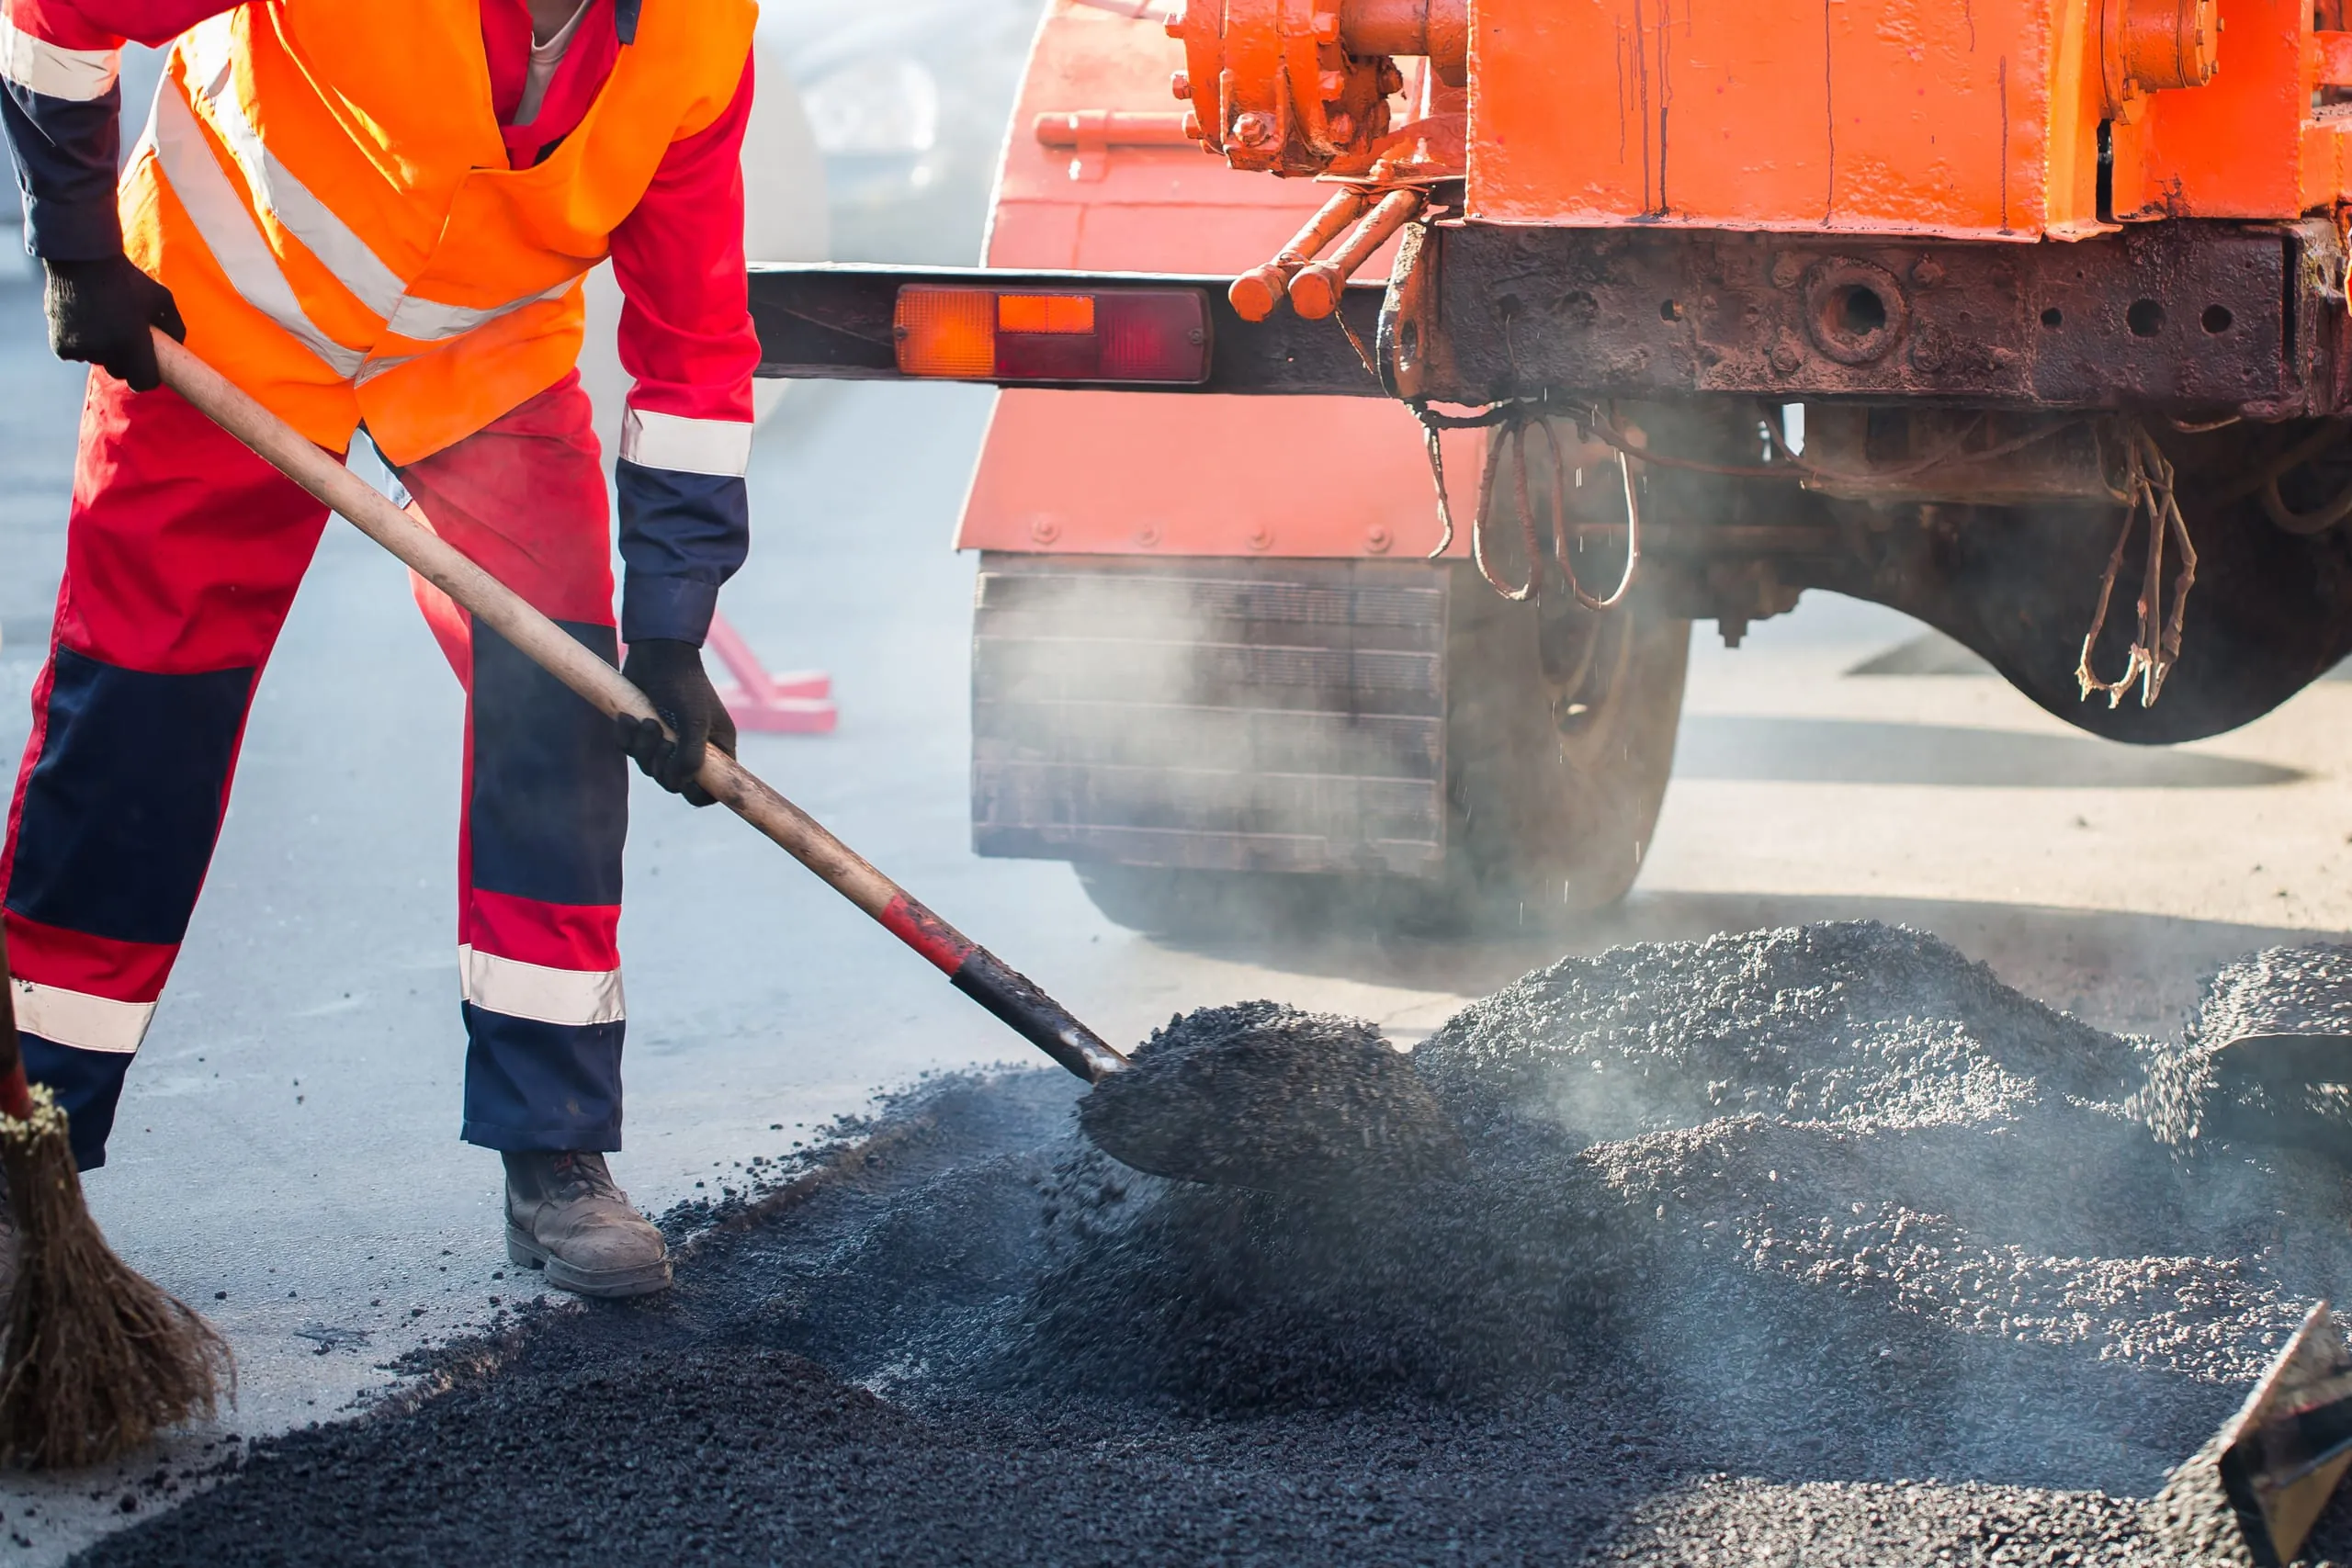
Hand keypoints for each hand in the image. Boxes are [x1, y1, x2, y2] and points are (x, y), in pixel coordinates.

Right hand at [42, 254, 185, 391]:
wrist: (82, 260)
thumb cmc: (126, 279)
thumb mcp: (161, 298)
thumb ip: (175, 326)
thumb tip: (180, 347)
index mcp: (132, 343)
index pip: (143, 383)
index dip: (148, 376)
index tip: (148, 365)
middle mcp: (105, 350)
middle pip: (120, 372)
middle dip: (125, 360)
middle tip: (124, 337)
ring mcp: (81, 349)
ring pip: (98, 361)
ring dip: (102, 350)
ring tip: (103, 323)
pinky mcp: (61, 346)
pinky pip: (76, 354)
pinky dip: (80, 344)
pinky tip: (83, 322)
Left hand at [614, 638, 735, 806]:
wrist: (657, 653)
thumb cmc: (684, 685)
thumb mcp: (695, 722)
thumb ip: (690, 757)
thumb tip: (678, 783)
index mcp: (716, 749)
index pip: (711, 789)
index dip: (698, 792)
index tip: (685, 781)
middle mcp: (693, 749)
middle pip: (673, 782)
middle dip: (661, 764)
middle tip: (662, 739)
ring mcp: (667, 741)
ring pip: (648, 767)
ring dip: (642, 747)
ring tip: (645, 721)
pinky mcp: (643, 731)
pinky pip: (628, 751)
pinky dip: (625, 737)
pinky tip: (627, 717)